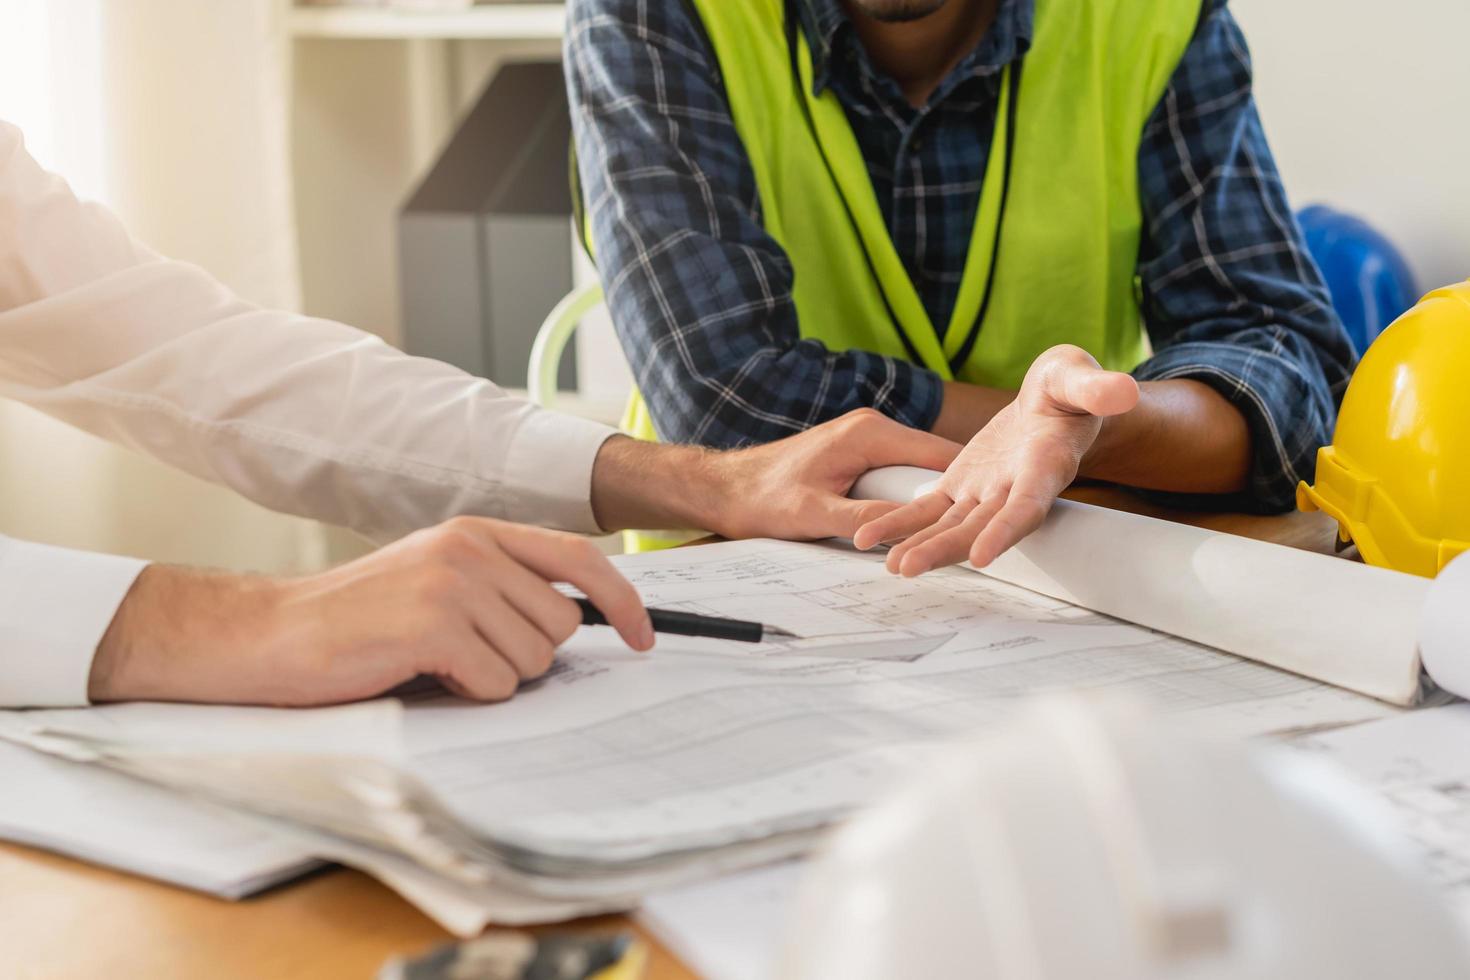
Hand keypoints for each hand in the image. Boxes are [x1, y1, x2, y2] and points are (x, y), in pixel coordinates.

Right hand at [88, 518, 653, 705]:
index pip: (581, 559)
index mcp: (478, 531)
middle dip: (526, 656)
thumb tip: (582, 620)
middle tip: (467, 656)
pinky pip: (494, 682)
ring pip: (532, 660)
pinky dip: (466, 693)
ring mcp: (452, 584)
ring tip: (437, 662)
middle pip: (560, 625)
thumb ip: (503, 584)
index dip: (623, 601)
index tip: (642, 638)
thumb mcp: (439, 578)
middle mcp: (471, 548)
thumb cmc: (360, 619)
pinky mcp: (431, 625)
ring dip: (492, 677)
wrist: (273, 635)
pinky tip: (420, 674)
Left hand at [706, 409, 963, 540]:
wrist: (723, 490)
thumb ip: (864, 520)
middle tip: (970, 534)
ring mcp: (865, 442)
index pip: (939, 453)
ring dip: (927, 502)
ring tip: (948, 536)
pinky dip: (905, 501)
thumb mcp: (814, 515)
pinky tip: (912, 529)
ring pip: (915, 473)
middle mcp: (872, 429)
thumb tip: (910, 534)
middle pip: (932, 464)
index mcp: (869, 433)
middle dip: (949, 497)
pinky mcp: (856, 458)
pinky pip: (896, 478)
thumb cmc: (760, 498)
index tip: (991, 511)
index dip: (967, 484)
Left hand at [854, 346, 1138, 575]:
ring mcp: (986, 492)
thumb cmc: (1070, 388)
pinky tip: (869, 538)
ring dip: (920, 545)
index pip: (1028, 506)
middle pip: (980, 528)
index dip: (1007, 530)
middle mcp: (1014, 490)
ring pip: (951, 526)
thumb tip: (1123, 390)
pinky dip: (901, 523)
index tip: (984, 554)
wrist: (1053, 401)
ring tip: (889, 565)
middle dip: (946, 549)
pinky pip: (928, 509)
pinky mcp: (961, 486)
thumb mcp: (1080, 377)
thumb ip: (1096, 388)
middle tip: (910, 567)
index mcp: (1046, 468)